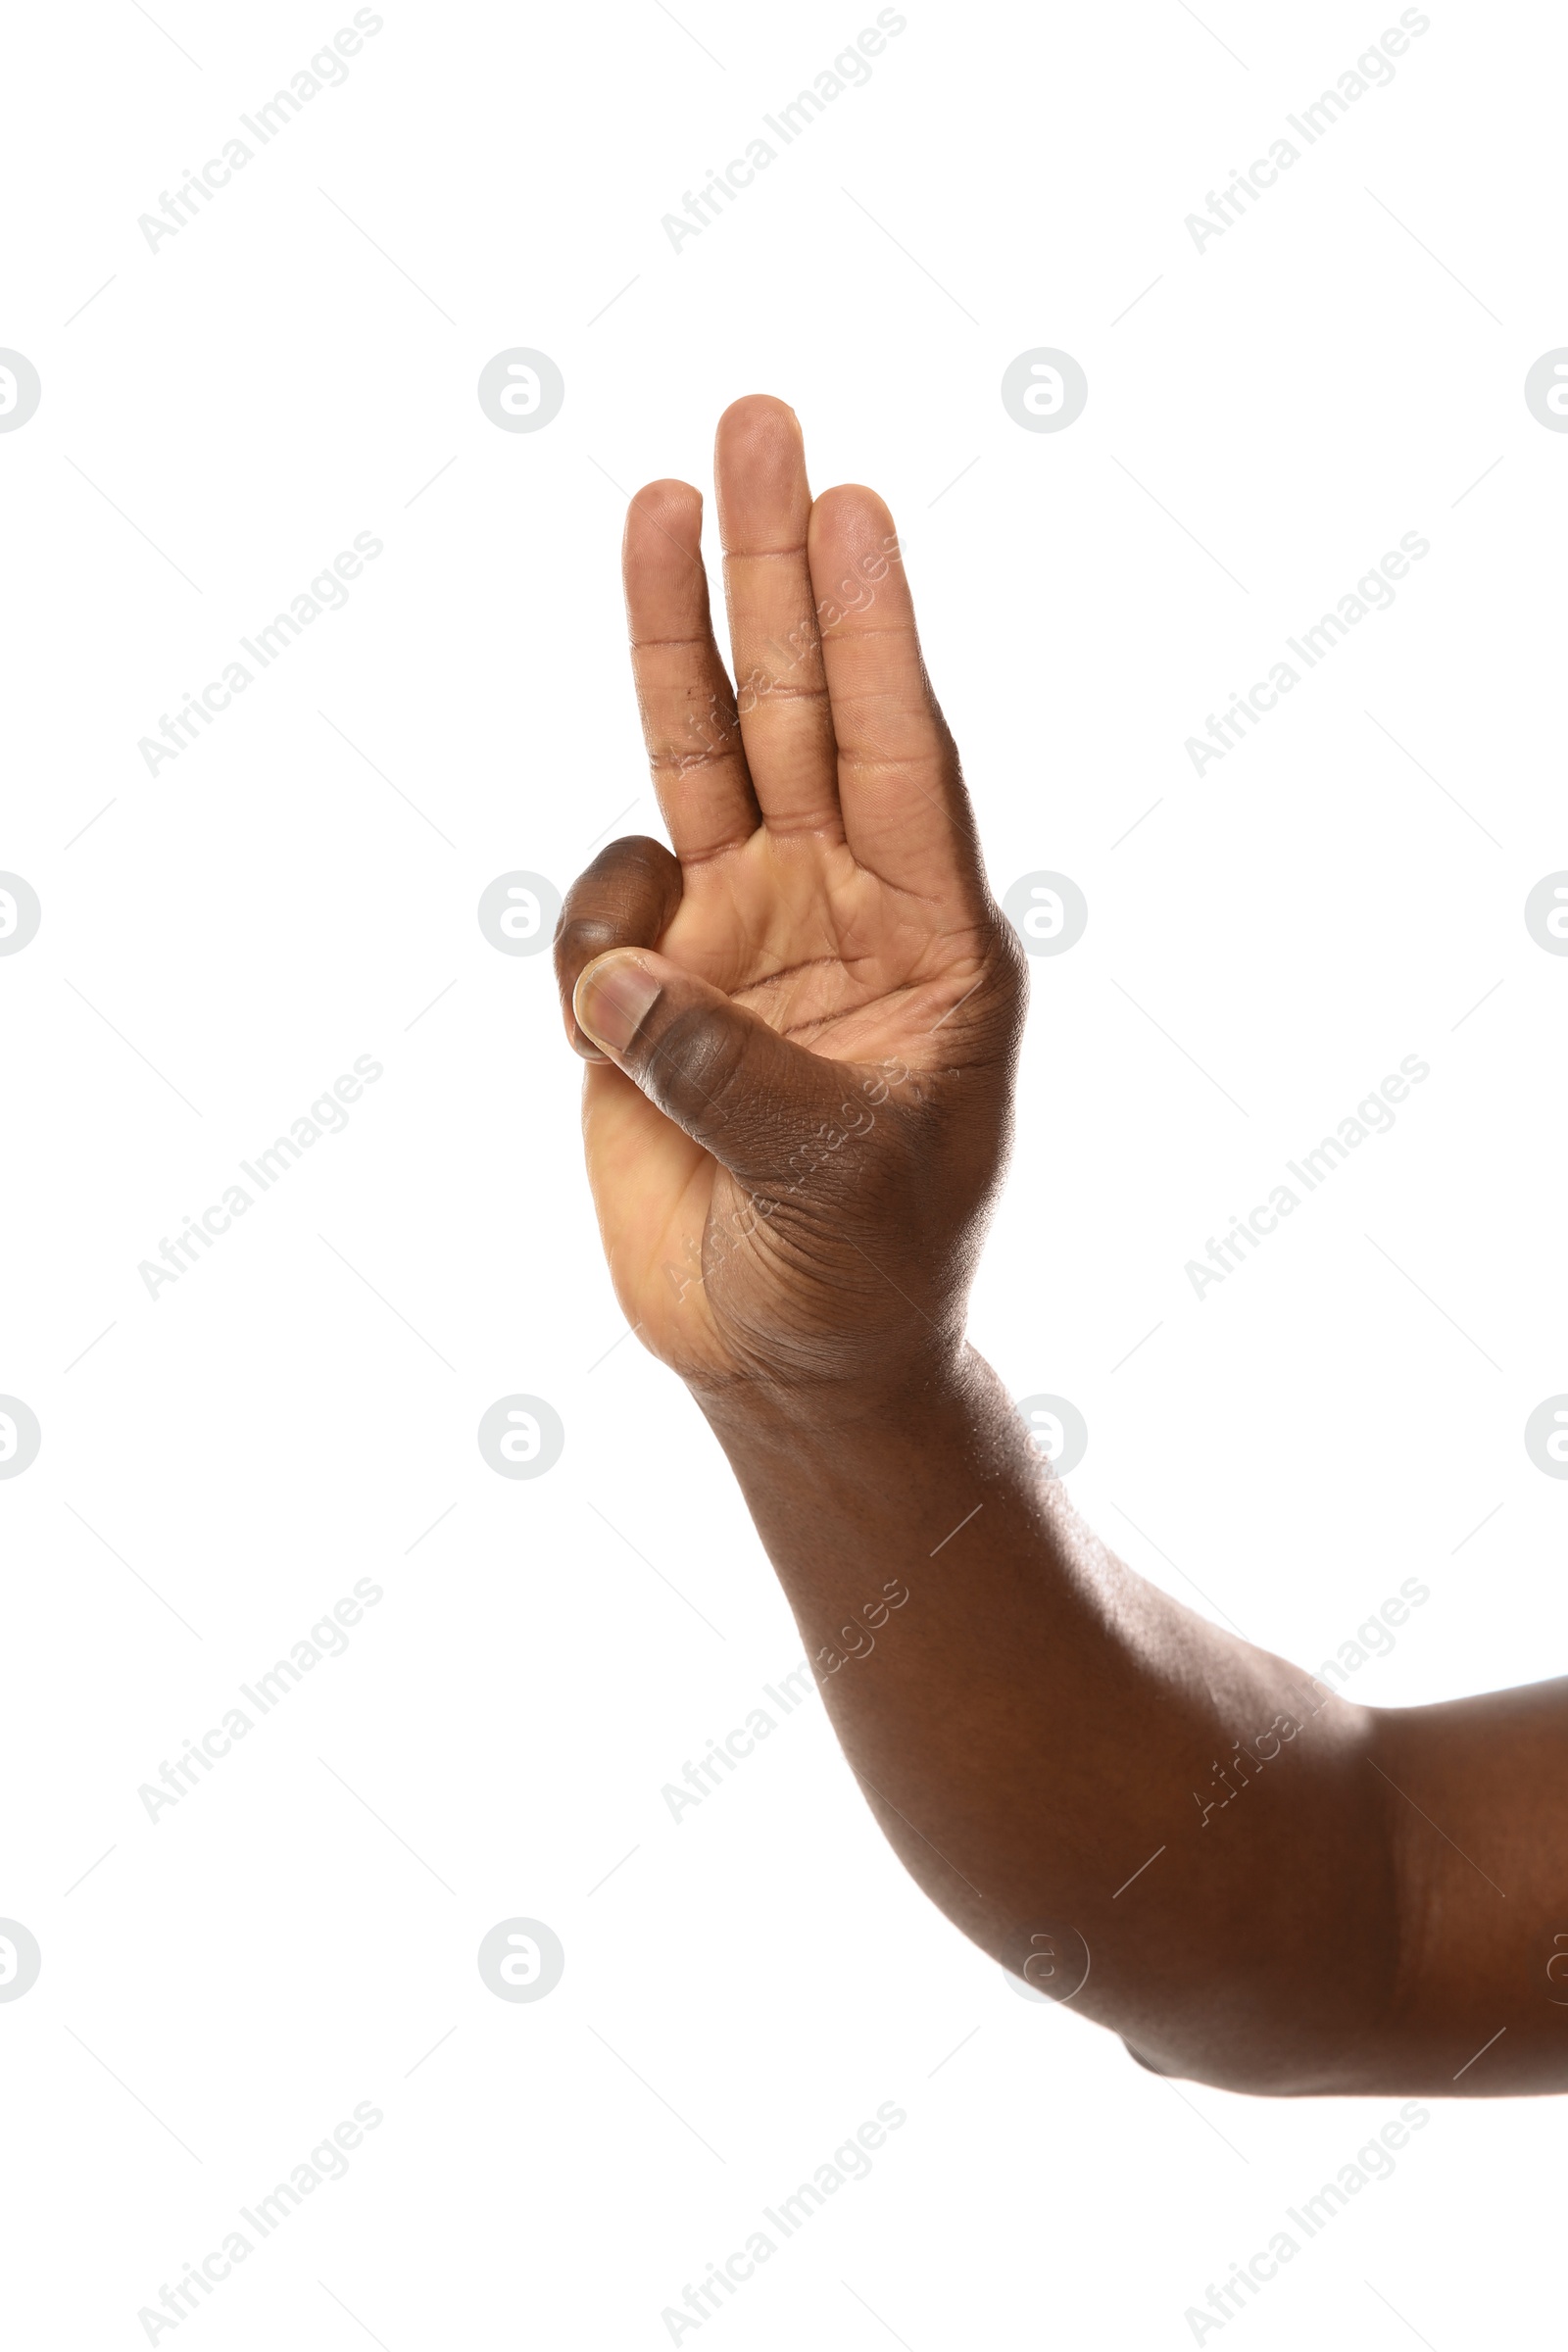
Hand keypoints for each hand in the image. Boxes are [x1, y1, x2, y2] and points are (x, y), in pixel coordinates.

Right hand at [554, 396, 1024, 1402]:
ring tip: (658, 502)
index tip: (854, 503)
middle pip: (802, 705)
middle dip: (779, 570)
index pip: (903, 755)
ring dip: (677, 636)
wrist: (788, 1356)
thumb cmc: (865, 1272)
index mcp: (932, 935)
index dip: (877, 630)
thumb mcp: (837, 1179)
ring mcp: (744, 935)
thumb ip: (731, 1072)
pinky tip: (614, 1012)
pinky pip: (605, 909)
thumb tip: (623, 977)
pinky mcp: (656, 986)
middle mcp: (839, 906)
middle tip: (762, 421)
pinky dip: (593, 930)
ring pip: (700, 756)